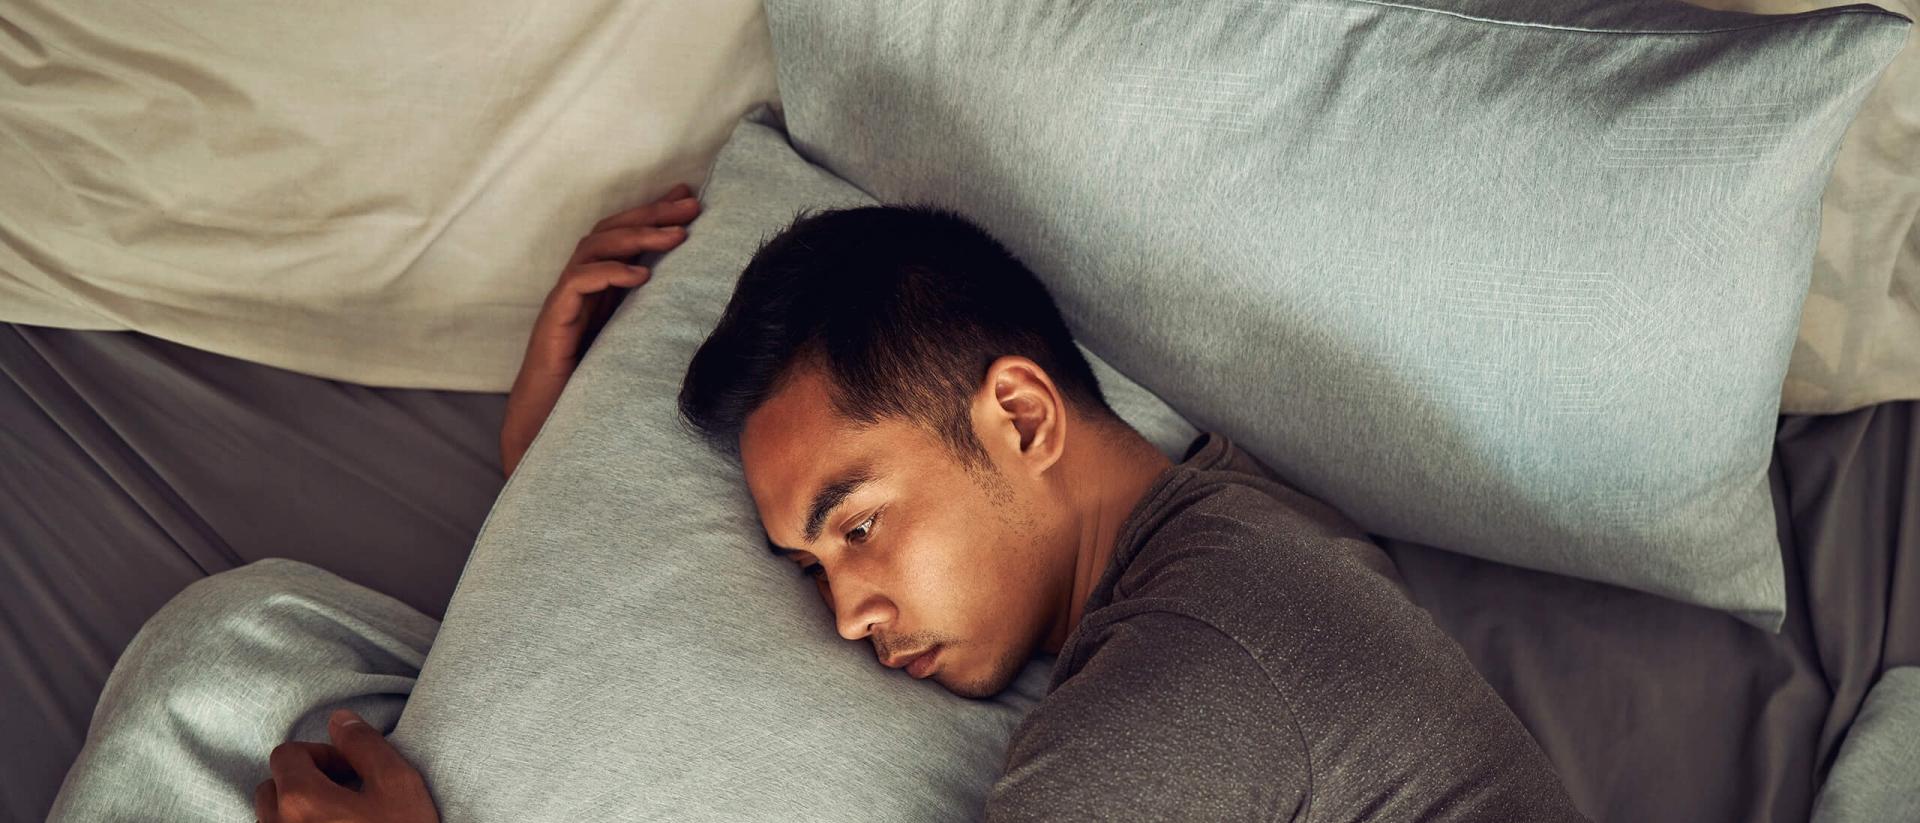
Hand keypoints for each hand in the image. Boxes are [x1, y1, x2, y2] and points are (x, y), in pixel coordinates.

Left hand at [253, 709, 438, 822]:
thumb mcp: (398, 783)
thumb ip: (364, 744)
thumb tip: (339, 720)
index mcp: (301, 799)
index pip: (286, 754)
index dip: (320, 754)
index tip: (349, 771)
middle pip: (272, 788)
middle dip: (303, 783)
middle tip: (344, 794)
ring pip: (273, 821)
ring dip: (299, 813)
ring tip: (339, 820)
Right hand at [501, 183, 701, 476]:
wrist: (548, 423)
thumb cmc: (592, 386)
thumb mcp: (633, 344)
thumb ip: (654, 317)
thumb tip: (699, 302)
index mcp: (599, 287)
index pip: (624, 235)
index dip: (654, 213)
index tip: (690, 198)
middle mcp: (580, 286)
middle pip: (611, 231)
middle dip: (652, 214)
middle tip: (691, 205)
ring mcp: (565, 300)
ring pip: (594, 248)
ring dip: (637, 237)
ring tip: (676, 236)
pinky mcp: (554, 320)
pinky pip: (578, 283)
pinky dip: (609, 273)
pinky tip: (641, 275)